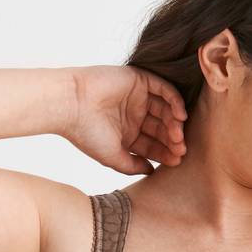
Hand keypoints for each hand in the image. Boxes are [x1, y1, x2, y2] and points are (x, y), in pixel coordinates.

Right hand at [64, 65, 187, 174]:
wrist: (70, 106)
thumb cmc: (86, 133)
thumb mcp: (112, 157)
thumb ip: (133, 165)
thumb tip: (152, 171)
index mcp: (128, 134)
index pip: (154, 144)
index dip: (166, 153)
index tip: (177, 162)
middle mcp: (135, 115)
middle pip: (162, 128)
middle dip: (173, 139)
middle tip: (181, 149)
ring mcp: (138, 97)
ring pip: (165, 110)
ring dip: (175, 122)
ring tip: (178, 135)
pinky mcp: (139, 80)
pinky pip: (163, 89)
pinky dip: (175, 101)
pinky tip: (180, 116)